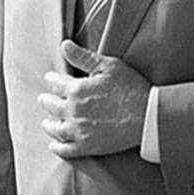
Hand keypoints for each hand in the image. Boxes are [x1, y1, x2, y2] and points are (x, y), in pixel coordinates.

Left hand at [40, 39, 149, 157]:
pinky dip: (57, 146)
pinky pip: (65, 149)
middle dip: (46, 100)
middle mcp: (73, 111)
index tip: (50, 79)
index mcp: (77, 89)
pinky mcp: (87, 147)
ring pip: (54, 128)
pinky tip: (55, 144)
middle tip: (44, 100)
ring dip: (48, 124)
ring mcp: (79, 130)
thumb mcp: (109, 66)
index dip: (51, 79)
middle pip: (50, 105)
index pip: (54, 83)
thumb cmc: (132, 88)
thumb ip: (83, 57)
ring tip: (47, 122)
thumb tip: (64, 45)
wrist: (149, 116)